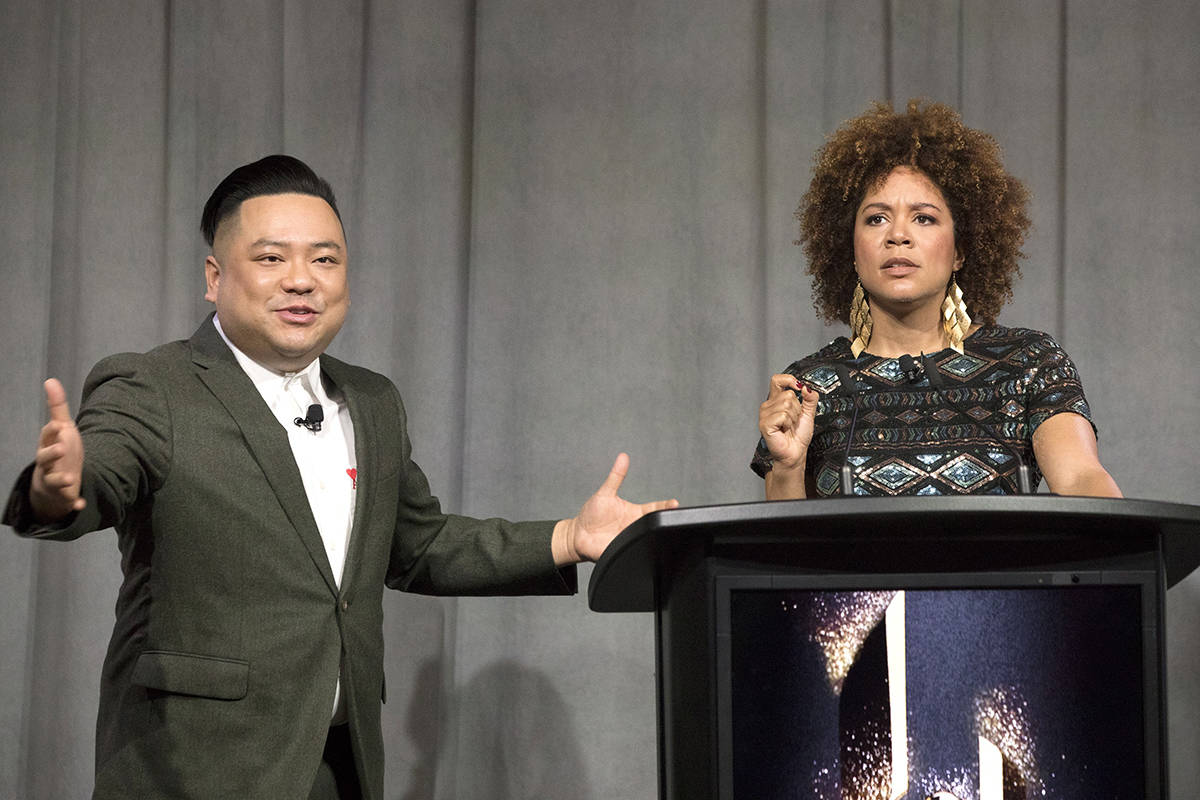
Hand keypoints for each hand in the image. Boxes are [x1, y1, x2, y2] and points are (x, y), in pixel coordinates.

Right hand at [30, 378, 85, 521]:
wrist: (54, 482)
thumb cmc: (59, 451)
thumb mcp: (60, 429)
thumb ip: (57, 406)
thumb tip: (51, 380)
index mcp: (49, 446)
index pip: (47, 437)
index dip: (52, 432)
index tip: (59, 426)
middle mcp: (48, 464)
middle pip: (45, 458)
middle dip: (52, 454)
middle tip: (63, 448)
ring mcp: (55, 480)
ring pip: (54, 481)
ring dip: (63, 479)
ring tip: (72, 478)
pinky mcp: (64, 495)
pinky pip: (69, 501)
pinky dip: (74, 503)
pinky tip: (81, 504)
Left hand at [552, 453, 678, 564]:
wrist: (578, 535)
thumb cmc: (592, 513)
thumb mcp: (605, 492)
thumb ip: (616, 476)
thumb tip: (623, 457)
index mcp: (635, 513)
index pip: (655, 509)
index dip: (665, 506)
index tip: (674, 503)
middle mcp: (635, 527)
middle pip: (654, 525)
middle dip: (663, 522)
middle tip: (671, 517)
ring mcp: (630, 540)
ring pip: (647, 540)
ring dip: (651, 536)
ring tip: (655, 530)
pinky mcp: (622, 551)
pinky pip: (633, 551)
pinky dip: (638, 550)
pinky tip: (641, 545)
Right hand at [758, 374, 818, 469]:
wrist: (795, 452)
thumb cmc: (798, 436)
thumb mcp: (808, 414)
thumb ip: (810, 399)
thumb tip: (807, 387)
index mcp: (776, 400)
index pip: (777, 380)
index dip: (789, 380)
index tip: (799, 386)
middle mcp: (768, 405)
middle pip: (788, 394)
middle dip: (797, 408)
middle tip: (793, 420)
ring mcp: (764, 414)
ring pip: (786, 404)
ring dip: (793, 417)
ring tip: (789, 426)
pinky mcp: (765, 424)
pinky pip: (783, 415)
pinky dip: (788, 423)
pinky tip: (784, 430)